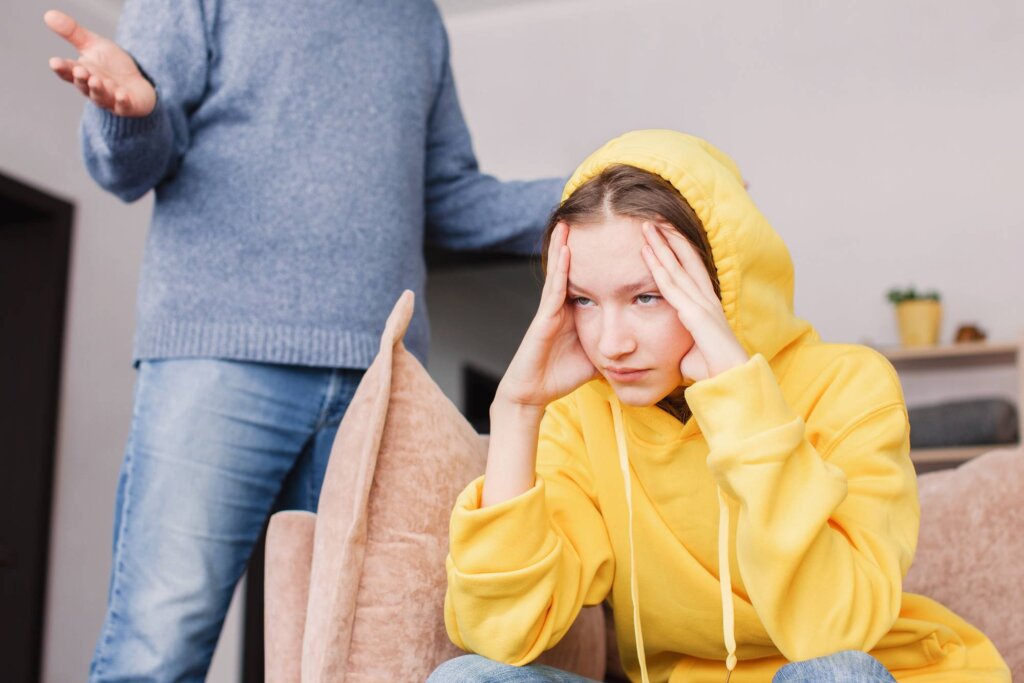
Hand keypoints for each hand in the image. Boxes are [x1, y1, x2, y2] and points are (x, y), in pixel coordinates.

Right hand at [44, 10, 156, 116]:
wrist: (136, 85)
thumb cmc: (111, 66)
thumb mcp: (93, 45)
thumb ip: (73, 33)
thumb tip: (48, 15)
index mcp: (81, 73)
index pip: (68, 71)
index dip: (62, 68)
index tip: (54, 62)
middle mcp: (92, 88)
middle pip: (83, 85)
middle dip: (81, 78)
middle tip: (80, 70)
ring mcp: (109, 99)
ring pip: (100, 96)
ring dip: (98, 89)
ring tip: (96, 80)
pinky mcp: (127, 106)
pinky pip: (124, 106)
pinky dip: (122, 101)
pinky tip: (122, 95)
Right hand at [495, 222, 599, 409]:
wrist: (534, 393)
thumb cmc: (562, 375)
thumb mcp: (597, 355)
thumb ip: (614, 342)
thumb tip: (639, 341)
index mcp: (576, 311)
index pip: (591, 278)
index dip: (601, 259)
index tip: (614, 238)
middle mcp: (563, 306)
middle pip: (574, 268)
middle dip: (580, 244)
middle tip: (591, 216)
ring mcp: (551, 310)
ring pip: (561, 272)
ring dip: (564, 246)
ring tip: (569, 221)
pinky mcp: (543, 319)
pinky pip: (554, 290)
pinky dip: (560, 269)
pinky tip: (566, 250)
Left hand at [640, 222, 748, 381]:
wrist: (731, 381)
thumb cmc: (712, 370)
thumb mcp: (691, 350)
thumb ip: (681, 341)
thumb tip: (668, 348)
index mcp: (706, 305)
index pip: (690, 270)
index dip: (678, 250)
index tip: (663, 235)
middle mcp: (705, 299)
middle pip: (685, 260)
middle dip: (669, 238)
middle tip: (653, 219)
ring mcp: (701, 304)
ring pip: (677, 267)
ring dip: (661, 245)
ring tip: (647, 226)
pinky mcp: (695, 315)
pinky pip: (671, 286)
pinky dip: (659, 267)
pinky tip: (647, 253)